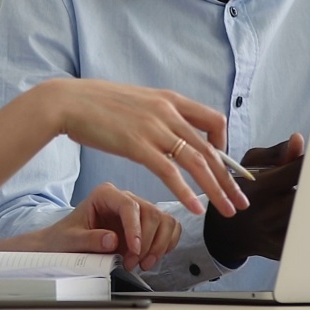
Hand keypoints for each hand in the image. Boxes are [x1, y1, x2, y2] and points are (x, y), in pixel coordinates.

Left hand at [27, 183, 180, 270]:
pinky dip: (166, 245)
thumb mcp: (70, 241)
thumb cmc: (64, 239)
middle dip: (147, 243)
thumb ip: (89, 240)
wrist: (63, 246)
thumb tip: (112, 240)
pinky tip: (152, 257)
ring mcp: (137, 211)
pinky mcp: (145, 225)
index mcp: (104, 195)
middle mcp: (123, 199)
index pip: (129, 206)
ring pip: (164, 220)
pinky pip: (169, 228)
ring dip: (159, 245)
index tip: (134, 250)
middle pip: (152, 213)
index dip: (136, 229)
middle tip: (132, 263)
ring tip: (142, 263)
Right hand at [28, 79, 249, 217]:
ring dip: (217, 189)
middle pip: (210, 148)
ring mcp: (154, 128)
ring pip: (198, 162)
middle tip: (241, 199)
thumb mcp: (136, 102)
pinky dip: (186, 192)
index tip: (223, 165)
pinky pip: (170, 172)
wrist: (68, 101)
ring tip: (228, 210)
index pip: (214, 119)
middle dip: (229, 178)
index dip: (224, 144)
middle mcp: (168, 112)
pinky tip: (195, 208)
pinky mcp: (137, 145)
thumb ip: (156, 114)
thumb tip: (166, 127)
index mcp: (169, 99)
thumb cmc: (96, 103)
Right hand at [204, 134, 304, 264]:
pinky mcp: (283, 249)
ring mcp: (276, 234)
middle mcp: (268, 212)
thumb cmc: (242, 192)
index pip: (298, 171)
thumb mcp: (250, 165)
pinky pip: (308, 235)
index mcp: (260, 188)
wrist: (227, 232)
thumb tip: (299, 140)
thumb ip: (277, 154)